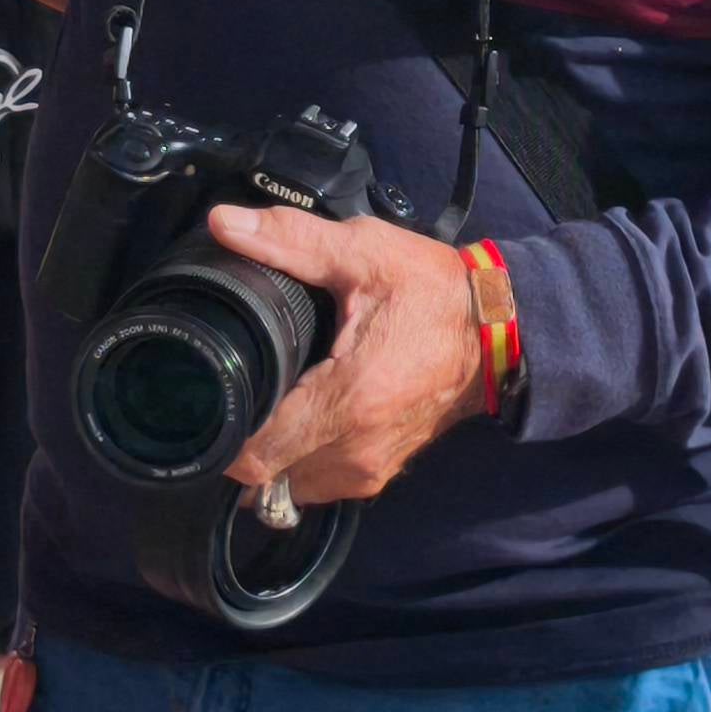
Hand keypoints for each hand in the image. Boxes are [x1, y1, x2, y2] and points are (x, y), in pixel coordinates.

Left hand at [211, 204, 489, 508]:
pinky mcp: (382, 472)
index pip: (257, 453)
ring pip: (290, 487)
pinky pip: (320, 483)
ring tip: (265, 402)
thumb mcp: (365, 254)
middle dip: (239, 440)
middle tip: (231, 391)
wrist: (500, 332)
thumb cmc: (435, 292)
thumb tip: (225, 224)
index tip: (209, 396)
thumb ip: (290, 239)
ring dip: (271, 454)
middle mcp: (357, 449)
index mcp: (350, 400)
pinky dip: (301, 459)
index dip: (221, 431)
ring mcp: (372, 470)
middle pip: (265, 477)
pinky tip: (301, 417)